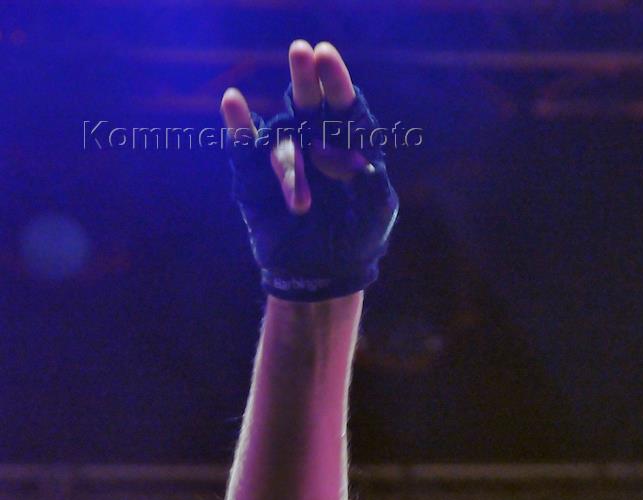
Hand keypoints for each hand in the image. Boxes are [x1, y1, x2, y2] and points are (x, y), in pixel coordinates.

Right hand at [221, 41, 398, 301]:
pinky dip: (238, 125)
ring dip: (290, 167)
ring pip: (283, 139)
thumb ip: (374, 185)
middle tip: (301, 52)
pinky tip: (233, 102)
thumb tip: (356, 161)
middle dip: (305, 78)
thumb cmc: (357, 239)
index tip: (325, 55)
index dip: (335, 79)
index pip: (343, 102)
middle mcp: (315, 138)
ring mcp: (285, 154)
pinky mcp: (255, 174)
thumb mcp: (377, 214)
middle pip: (308, 99)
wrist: (322, 273)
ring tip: (300, 206)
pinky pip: (245, 146)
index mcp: (349, 140)